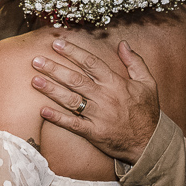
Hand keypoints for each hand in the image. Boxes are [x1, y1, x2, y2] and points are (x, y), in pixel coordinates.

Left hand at [31, 39, 159, 163]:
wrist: (150, 142)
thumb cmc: (147, 111)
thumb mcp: (148, 83)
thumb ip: (135, 62)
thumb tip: (123, 43)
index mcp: (116, 83)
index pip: (91, 63)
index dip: (73, 52)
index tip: (57, 43)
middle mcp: (105, 97)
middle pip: (76, 79)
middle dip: (55, 69)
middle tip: (36, 60)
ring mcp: (98, 115)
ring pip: (71, 100)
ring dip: (52, 90)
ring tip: (34, 80)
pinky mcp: (93, 132)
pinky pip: (73, 124)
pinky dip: (57, 118)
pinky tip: (42, 111)